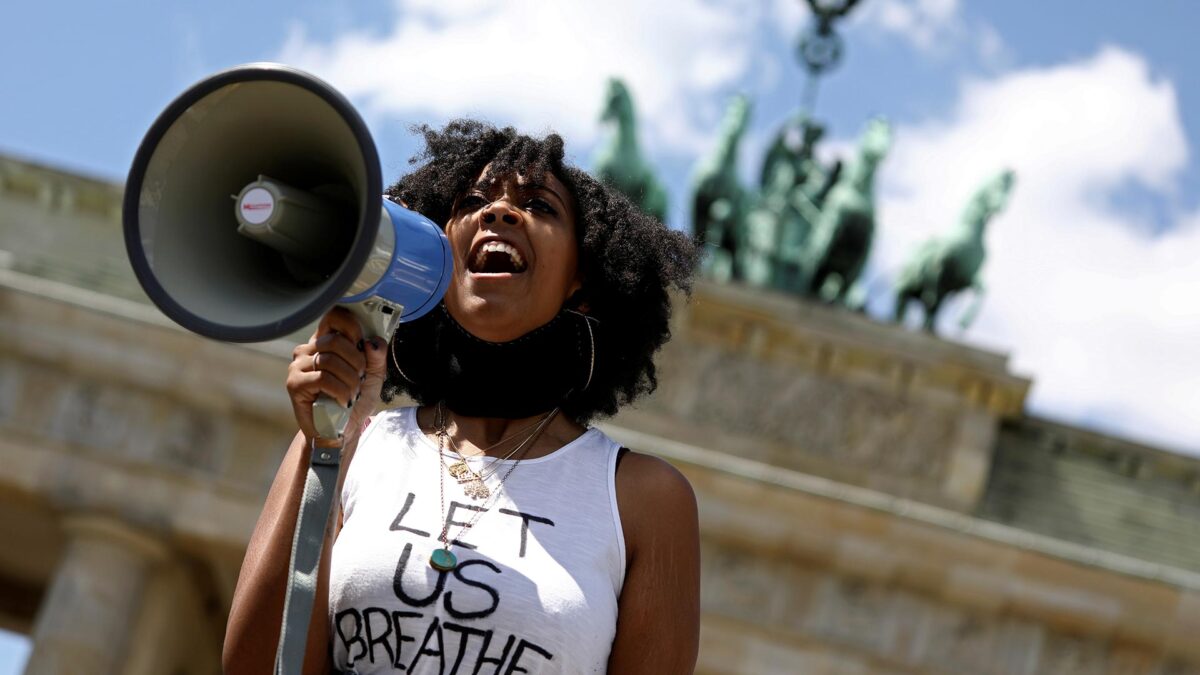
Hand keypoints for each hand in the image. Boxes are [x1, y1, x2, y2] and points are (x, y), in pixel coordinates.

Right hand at [286, 307, 387, 443]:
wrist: (339, 430)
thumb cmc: (353, 399)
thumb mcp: (373, 376)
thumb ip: (377, 357)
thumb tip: (373, 341)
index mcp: (326, 341)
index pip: (334, 316)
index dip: (351, 326)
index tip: (362, 345)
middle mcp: (309, 349)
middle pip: (334, 340)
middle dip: (356, 361)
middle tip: (360, 378)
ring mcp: (298, 365)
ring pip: (329, 360)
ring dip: (350, 380)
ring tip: (353, 394)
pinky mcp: (294, 383)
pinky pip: (322, 378)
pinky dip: (340, 391)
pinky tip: (344, 401)